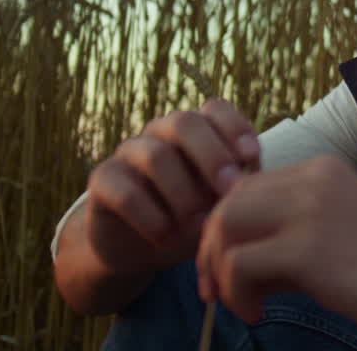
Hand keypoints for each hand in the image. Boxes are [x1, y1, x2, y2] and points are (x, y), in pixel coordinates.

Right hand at [84, 98, 260, 274]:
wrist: (141, 248)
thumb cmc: (194, 219)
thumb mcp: (221, 204)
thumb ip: (237, 187)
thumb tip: (254, 182)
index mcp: (196, 130)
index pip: (215, 109)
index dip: (235, 127)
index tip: (252, 158)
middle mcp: (161, 133)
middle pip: (184, 123)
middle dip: (211, 156)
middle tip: (229, 191)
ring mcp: (129, 152)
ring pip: (155, 155)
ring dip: (182, 193)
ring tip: (200, 226)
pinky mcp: (102, 180)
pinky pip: (125, 189)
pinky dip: (149, 216)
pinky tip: (165, 237)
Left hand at [197, 155, 356, 337]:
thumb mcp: (329, 237)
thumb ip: (283, 238)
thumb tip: (229, 264)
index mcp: (319, 169)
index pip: (245, 187)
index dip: (224, 229)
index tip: (225, 270)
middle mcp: (311, 178)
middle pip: (226, 202)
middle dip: (210, 250)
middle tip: (217, 291)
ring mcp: (310, 209)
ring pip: (224, 227)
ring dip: (218, 273)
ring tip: (239, 303)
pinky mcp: (309, 247)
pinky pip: (240, 264)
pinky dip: (235, 293)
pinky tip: (257, 312)